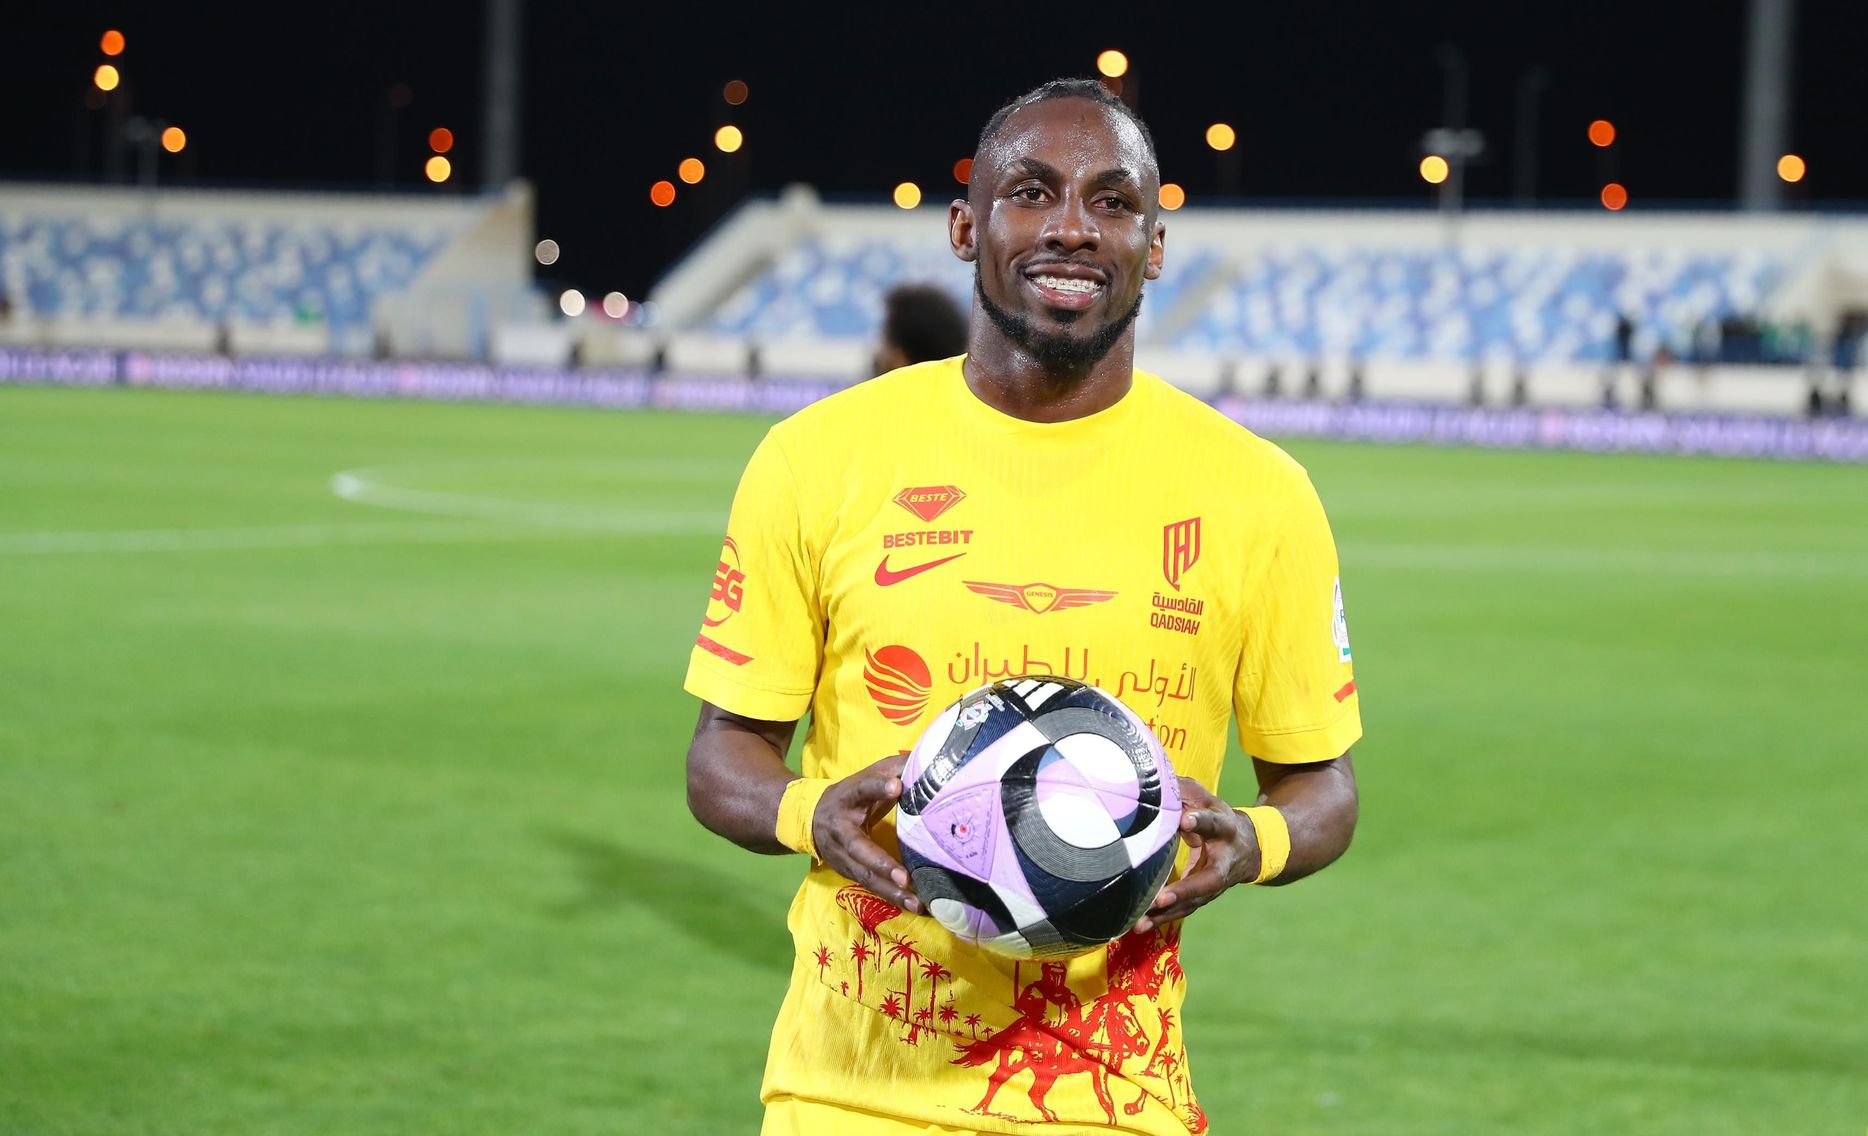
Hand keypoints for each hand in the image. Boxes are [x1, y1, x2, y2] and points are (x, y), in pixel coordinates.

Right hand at [811, 754, 921, 914]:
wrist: (807, 818)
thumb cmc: (850, 794)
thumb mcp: (865, 776)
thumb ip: (893, 767)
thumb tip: (927, 759)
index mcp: (848, 797)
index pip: (863, 789)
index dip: (877, 787)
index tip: (896, 786)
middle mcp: (842, 829)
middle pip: (859, 848)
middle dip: (881, 863)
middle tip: (904, 877)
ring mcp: (842, 855)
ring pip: (865, 875)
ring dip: (890, 891)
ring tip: (915, 902)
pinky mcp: (847, 872)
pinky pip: (870, 886)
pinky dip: (890, 898)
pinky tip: (911, 905)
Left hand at [1133, 777, 1258, 932]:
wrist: (1250, 848)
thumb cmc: (1216, 817)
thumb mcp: (1206, 799)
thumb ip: (1184, 791)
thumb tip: (1152, 779)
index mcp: (1224, 828)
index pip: (1213, 823)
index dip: (1200, 821)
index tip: (1184, 820)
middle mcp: (1223, 860)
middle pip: (1209, 880)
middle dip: (1186, 890)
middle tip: (1162, 897)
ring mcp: (1214, 884)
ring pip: (1193, 902)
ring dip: (1167, 913)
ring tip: (1141, 922)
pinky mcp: (1202, 898)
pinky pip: (1182, 911)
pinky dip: (1161, 919)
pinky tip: (1139, 927)